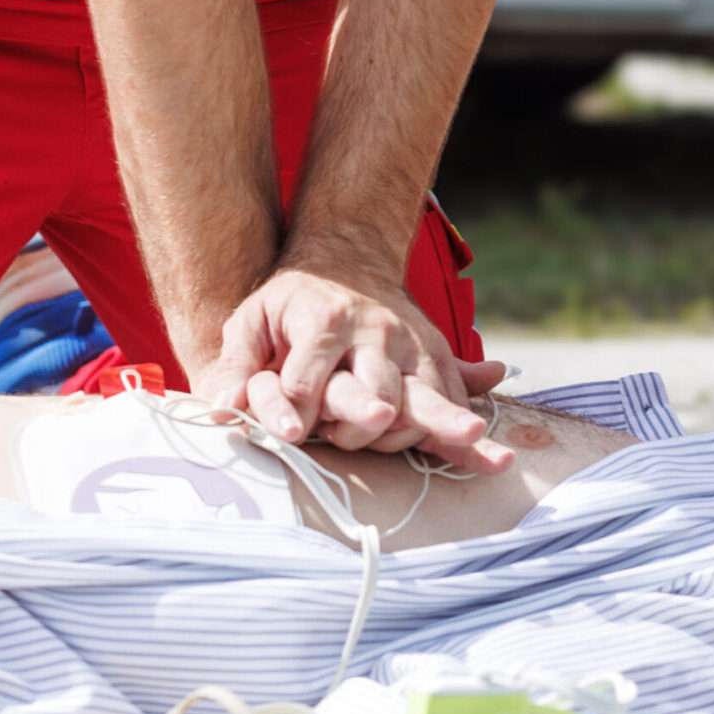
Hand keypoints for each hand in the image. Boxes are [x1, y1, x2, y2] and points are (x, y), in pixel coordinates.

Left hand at [201, 264, 511, 471]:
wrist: (347, 257)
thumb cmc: (290, 301)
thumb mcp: (252, 319)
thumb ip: (237, 365)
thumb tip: (222, 414)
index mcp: (325, 322)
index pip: (309, 378)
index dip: (295, 410)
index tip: (290, 436)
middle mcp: (375, 333)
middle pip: (376, 390)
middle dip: (367, 420)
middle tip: (361, 433)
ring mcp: (410, 345)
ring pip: (425, 395)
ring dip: (434, 424)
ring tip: (462, 440)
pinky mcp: (434, 356)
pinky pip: (452, 396)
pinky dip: (467, 427)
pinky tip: (491, 456)